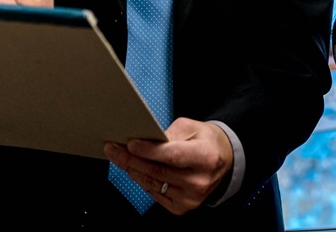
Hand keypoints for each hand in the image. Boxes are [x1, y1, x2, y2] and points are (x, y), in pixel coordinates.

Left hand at [103, 117, 233, 214]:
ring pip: (152, 183)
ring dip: (132, 170)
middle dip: (131, 159)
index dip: (149, 151)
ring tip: (118, 157)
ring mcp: (191, 197)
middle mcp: (199, 181)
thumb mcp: (192, 127)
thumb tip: (144, 140)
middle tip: (113, 149)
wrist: (222, 161)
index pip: (173, 156)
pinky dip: (142, 180)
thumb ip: (169, 133)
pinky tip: (134, 169)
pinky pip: (154, 193)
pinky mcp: (182, 207)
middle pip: (158, 171)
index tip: (130, 144)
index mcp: (206, 157)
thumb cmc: (205, 141)